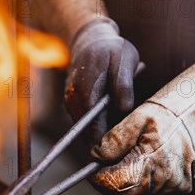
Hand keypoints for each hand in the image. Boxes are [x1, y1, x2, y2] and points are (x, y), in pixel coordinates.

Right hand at [64, 17, 138, 144]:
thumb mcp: (124, 61)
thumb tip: (124, 109)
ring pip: (84, 129)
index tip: (117, 153)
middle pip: (86, 133)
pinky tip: (110, 119)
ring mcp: (70, 104)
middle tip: (123, 146)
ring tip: (119, 132)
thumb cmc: (111, 50)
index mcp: (85, 93)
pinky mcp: (71, 104)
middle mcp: (72, 101)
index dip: (104, 144)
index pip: (93, 128)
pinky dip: (96, 124)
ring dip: (100, 132)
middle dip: (103, 141)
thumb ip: (123, 85)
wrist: (90, 40)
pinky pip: (83, 121)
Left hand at [89, 31, 194, 194]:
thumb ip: (114, 139)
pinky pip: (150, 193)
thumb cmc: (173, 113)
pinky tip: (137, 165)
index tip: (91, 166)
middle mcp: (164, 182)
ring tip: (119, 161)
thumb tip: (95, 155)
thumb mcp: (139, 117)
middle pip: (122, 194)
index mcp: (152, 164)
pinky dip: (138, 183)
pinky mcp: (179, 189)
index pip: (113, 183)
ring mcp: (173, 188)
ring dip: (122, 183)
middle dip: (108, 182)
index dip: (97, 176)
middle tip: (100, 166)